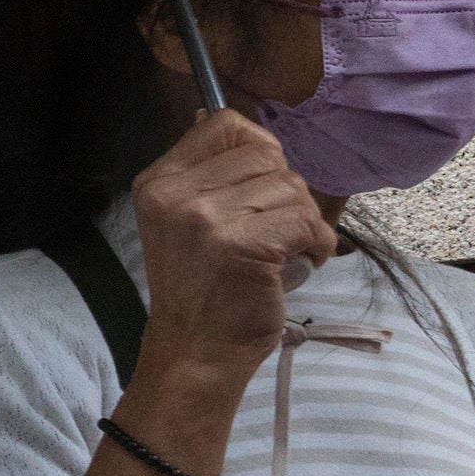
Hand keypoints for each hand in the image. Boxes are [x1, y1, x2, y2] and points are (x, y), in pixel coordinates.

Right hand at [129, 106, 334, 383]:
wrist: (195, 352)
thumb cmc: (201, 289)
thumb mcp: (182, 221)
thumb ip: (208, 176)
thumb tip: (247, 130)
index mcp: (157, 181)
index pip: (223, 123)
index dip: (257, 149)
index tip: (259, 187)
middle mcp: (175, 194)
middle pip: (265, 154)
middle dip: (283, 191)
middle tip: (273, 229)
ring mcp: (205, 219)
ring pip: (291, 186)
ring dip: (303, 220)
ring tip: (285, 250)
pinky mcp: (241, 245)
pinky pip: (305, 221)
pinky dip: (317, 243)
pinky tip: (301, 261)